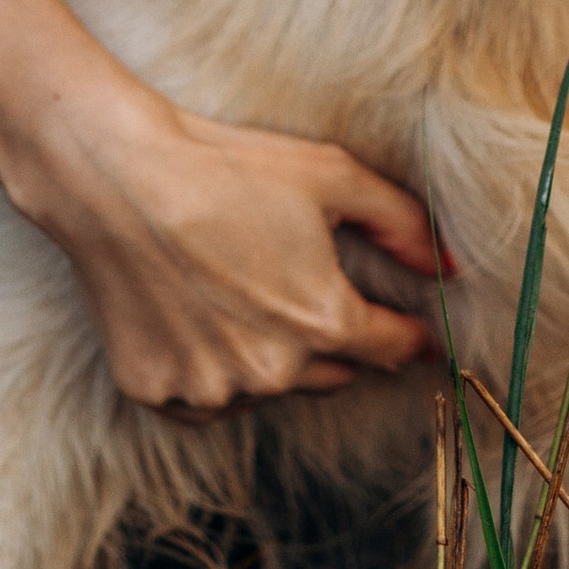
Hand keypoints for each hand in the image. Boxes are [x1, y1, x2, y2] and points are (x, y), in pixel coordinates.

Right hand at [9, 69, 455, 413]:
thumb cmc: (226, 168)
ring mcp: (210, 391)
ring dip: (272, 357)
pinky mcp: (156, 394)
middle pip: (335, 373)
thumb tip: (453, 266)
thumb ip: (403, 222)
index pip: (393, 350)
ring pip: (269, 388)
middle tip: (307, 290)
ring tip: (242, 292)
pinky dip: (214, 372)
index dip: (408, 332)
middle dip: (335, 340)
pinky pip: (209, 400)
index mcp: (323, 323)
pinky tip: (201, 319)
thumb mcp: (332, 177)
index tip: (409, 324)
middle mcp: (271, 372)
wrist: (115, 178)